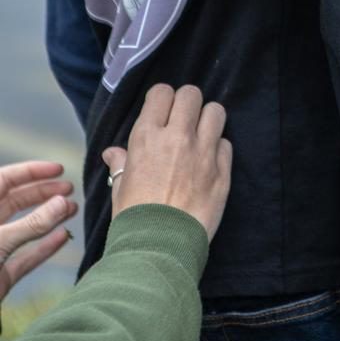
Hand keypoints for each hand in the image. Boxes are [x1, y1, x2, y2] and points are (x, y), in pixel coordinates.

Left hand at [0, 161, 76, 302]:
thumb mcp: (0, 242)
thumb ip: (32, 224)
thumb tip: (64, 201)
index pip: (5, 180)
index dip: (32, 172)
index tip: (59, 170)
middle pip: (16, 202)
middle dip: (44, 193)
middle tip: (70, 190)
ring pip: (24, 229)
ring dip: (49, 219)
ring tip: (73, 209)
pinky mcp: (0, 276)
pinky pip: (25, 257)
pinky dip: (45, 247)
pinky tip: (64, 237)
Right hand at [102, 84, 231, 242]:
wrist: (159, 248)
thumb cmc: (135, 219)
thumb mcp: (120, 189)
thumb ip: (121, 164)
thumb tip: (113, 152)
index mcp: (147, 137)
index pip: (162, 92)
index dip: (163, 100)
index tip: (163, 111)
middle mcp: (176, 137)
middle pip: (191, 94)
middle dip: (188, 104)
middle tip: (184, 122)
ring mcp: (203, 152)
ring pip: (215, 111)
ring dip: (209, 120)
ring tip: (202, 136)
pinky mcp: (222, 170)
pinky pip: (226, 143)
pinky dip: (219, 149)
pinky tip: (210, 162)